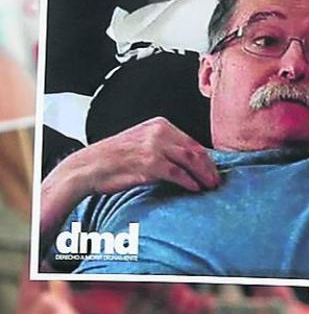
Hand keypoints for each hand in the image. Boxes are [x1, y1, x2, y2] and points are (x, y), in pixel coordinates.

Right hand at [40, 117, 218, 238]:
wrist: (88, 167)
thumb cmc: (115, 158)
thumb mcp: (142, 142)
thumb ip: (166, 146)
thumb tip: (191, 160)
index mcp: (159, 124)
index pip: (192, 141)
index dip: (206, 158)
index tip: (214, 170)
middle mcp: (158, 131)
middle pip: (195, 150)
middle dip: (209, 167)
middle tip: (216, 181)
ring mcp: (154, 146)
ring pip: (190, 160)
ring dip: (204, 175)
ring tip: (210, 186)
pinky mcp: (149, 162)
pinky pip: (177, 173)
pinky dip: (189, 182)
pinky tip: (195, 189)